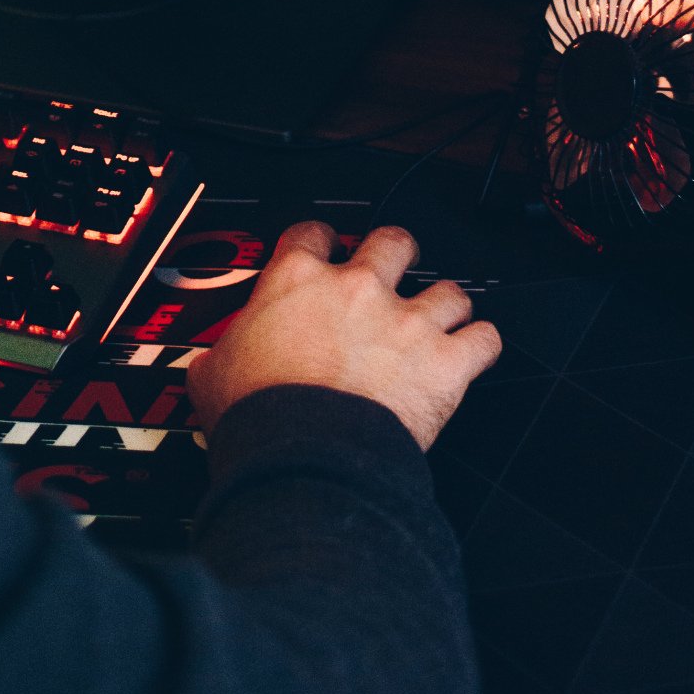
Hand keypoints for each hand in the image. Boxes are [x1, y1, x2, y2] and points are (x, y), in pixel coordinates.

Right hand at [188, 219, 500, 450]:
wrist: (306, 459)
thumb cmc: (261, 418)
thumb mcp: (213, 376)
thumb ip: (220, 356)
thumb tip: (210, 366)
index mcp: (297, 283)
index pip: (311, 234)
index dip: (319, 240)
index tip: (322, 249)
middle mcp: (358, 290)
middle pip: (392, 242)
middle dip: (396, 253)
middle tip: (393, 268)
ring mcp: (406, 323)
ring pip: (447, 290)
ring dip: (446, 304)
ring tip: (442, 315)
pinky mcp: (444, 364)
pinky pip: (484, 340)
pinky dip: (482, 346)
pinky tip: (474, 352)